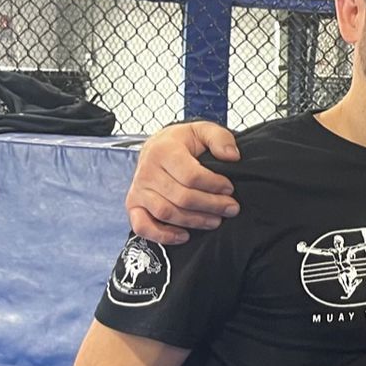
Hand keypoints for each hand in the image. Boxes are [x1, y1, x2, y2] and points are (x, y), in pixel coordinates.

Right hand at [126, 121, 240, 243]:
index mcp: (163, 151)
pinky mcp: (133, 205)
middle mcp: (147, 171)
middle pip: (182, 197)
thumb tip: (232, 156)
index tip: (230, 188)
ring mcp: (138, 190)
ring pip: (167, 213)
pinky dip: (163, 235)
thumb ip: (220, 138)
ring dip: (195, 221)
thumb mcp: (203, 130)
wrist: (157, 147)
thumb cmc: (182, 142)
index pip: (191, 176)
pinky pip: (142, 226)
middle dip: (212, 206)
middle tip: (231, 208)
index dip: (214, 185)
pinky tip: (184, 236)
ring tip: (216, 221)